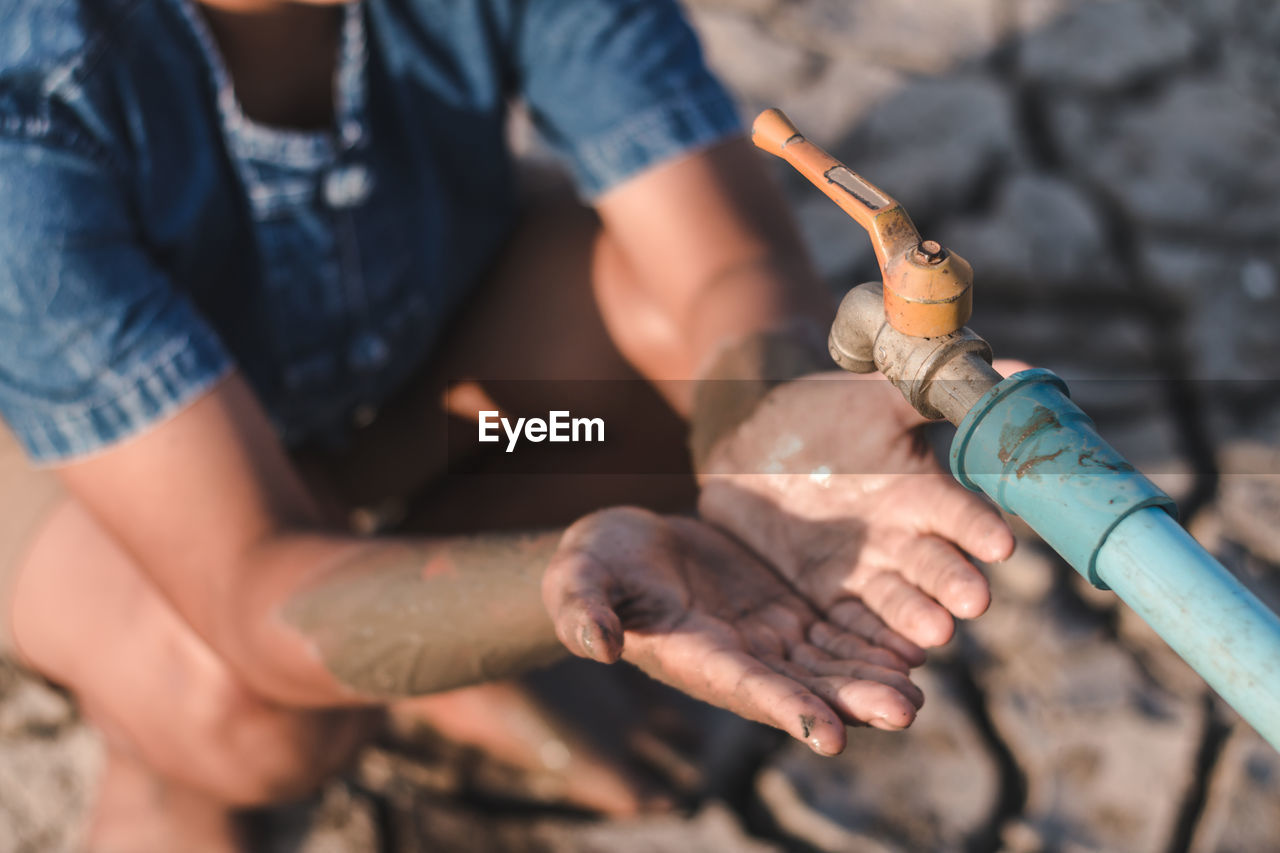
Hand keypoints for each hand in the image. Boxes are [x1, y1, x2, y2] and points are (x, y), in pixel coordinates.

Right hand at [542, 507, 923, 755]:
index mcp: (693, 657)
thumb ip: (585, 610)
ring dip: (870, 677)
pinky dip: (868, 641)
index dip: (787, 710)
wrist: (619, 547)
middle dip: (852, 701)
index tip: (830, 733)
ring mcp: (764, 637)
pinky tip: (911, 643)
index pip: (744, 687)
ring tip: (919, 685)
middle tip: (905, 709)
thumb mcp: (578, 579)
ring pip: (827, 665)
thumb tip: (594, 644)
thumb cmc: (590, 565)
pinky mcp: (782, 612)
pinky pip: (833, 631)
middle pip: (803, 687)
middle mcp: (738, 659)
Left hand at [696, 362, 1025, 652]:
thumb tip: (1019, 367)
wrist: (755, 443)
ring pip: (898, 602)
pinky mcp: (826, 595)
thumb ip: (934, 392)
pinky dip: (869, 642)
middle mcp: (904, 539)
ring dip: (917, 619)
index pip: (958, 513)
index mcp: (922, 493)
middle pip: (935, 566)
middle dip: (954, 583)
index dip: (978, 527)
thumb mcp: (877, 395)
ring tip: (934, 635)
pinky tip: (887, 658)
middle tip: (974, 601)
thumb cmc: (825, 412)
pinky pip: (850, 622)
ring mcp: (866, 570)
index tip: (1000, 543)